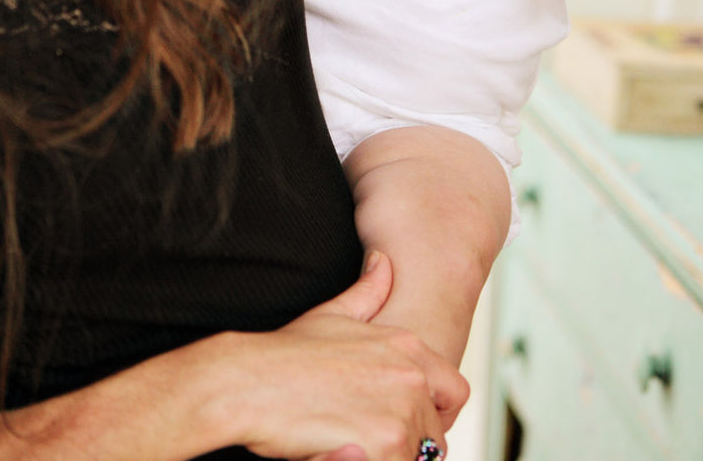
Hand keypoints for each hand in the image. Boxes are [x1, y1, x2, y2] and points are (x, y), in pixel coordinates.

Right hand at [230, 252, 466, 459]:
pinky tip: (343, 452)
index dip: (438, 416)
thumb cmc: (284, 355)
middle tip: (368, 440)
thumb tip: (383, 262)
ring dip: (388, 458)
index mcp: (406, 347)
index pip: (455, 393)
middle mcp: (410, 377)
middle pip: (434, 437)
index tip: (414, 428)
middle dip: (407, 446)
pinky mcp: (382, 445)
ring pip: (414, 458)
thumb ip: (369, 290)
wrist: (246, 382)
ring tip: (351, 446)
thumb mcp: (333, 314)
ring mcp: (399, 412)